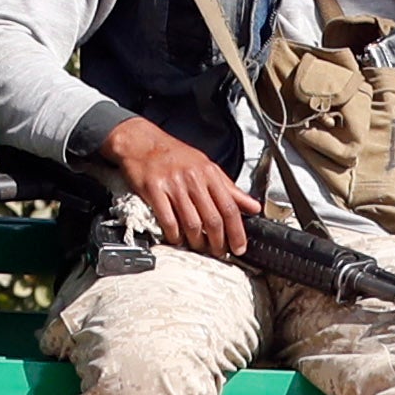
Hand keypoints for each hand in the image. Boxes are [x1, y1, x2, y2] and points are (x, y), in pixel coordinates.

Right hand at [102, 116, 250, 258]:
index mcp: (209, 173)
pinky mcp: (154, 190)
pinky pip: (168, 220)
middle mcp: (193, 178)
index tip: (239, 247)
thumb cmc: (174, 154)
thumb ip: (230, 189)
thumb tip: (253, 206)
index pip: (230, 207)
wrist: (141, 142)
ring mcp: (173, 185)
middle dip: (218, 243)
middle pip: (212, 219)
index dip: (237, 232)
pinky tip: (177, 238)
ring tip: (199, 247)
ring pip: (192, 223)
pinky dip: (174, 235)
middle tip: (218, 252)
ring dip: (197, 242)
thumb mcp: (206, 166)